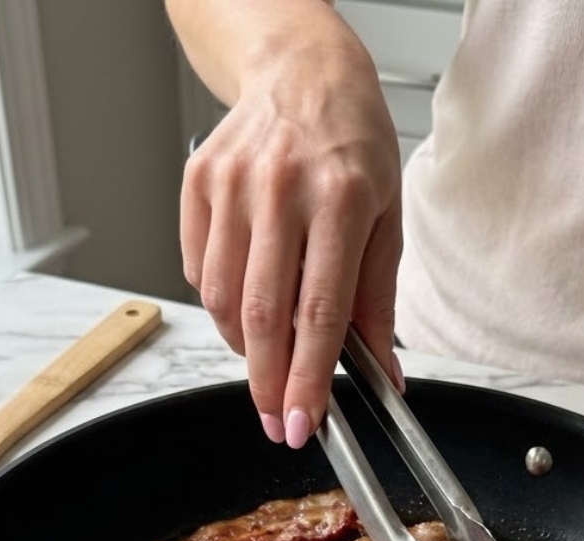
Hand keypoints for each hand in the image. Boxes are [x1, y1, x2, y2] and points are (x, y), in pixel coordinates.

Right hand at [180, 24, 402, 447]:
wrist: (302, 73)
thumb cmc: (351, 147)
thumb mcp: (386, 220)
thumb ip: (378, 303)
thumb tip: (385, 376)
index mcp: (340, 200)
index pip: (319, 312)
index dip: (309, 378)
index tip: (304, 424)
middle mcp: (281, 190)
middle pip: (262, 315)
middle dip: (269, 384)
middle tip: (278, 423)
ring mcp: (232, 184)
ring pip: (223, 300)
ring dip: (244, 349)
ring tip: (268, 359)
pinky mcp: (198, 183)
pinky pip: (200, 271)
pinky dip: (221, 306)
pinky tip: (247, 302)